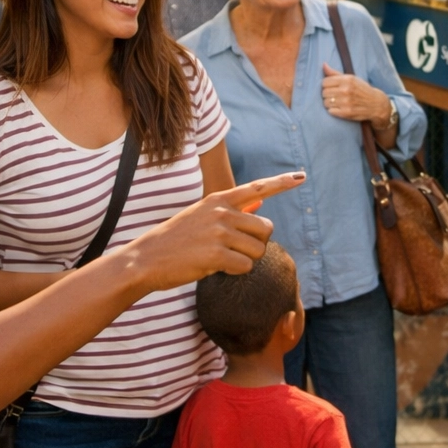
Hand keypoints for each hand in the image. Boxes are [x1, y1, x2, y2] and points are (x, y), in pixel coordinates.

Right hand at [122, 172, 305, 290]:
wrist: (146, 259)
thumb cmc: (176, 241)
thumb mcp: (201, 218)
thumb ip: (231, 212)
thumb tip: (259, 205)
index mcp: (218, 200)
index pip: (257, 188)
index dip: (281, 182)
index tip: (301, 176)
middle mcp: (221, 212)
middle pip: (266, 228)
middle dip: (256, 244)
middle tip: (235, 250)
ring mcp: (219, 232)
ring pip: (259, 250)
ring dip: (246, 260)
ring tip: (221, 260)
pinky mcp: (216, 254)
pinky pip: (246, 266)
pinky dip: (235, 272)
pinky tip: (216, 269)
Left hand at [321, 63, 389, 123]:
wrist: (376, 104)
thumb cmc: (362, 90)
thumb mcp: (351, 78)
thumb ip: (335, 73)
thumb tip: (323, 65)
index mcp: (347, 79)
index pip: (324, 82)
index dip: (326, 85)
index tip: (331, 87)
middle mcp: (346, 90)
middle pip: (324, 92)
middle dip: (327, 94)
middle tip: (334, 95)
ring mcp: (346, 102)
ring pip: (326, 102)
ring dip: (329, 103)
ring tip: (336, 102)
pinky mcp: (346, 113)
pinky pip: (330, 111)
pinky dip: (333, 110)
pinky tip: (339, 108)